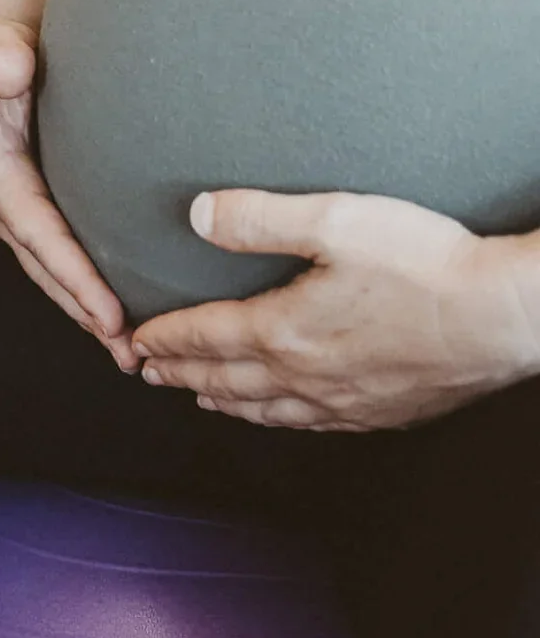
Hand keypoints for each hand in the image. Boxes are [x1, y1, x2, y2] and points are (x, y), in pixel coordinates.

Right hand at [0, 16, 137, 368]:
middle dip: (85, 312)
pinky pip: (64, 255)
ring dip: (90, 312)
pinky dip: (91, 289)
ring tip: (135, 352)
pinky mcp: (39, 208)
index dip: (71, 275)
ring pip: (55, 270)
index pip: (35, 231)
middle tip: (134, 353)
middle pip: (46, 267)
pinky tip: (127, 313)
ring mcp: (19, 210)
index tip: (109, 314)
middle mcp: (1, 200)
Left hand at [134, 188, 539, 430]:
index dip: (166, 337)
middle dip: (181, 373)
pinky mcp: (381, 412)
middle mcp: (307, 376)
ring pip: (266, 409)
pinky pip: (311, 423)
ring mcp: (345, 401)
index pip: (207, 336)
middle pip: (226, 379)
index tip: (135, 339)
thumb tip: (197, 214)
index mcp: (286, 331)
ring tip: (201, 397)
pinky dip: (278, 419)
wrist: (502, 317)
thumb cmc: (425, 264)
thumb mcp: (335, 220)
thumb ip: (259, 217)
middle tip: (147, 372)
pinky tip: (282, 414)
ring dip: (225, 400)